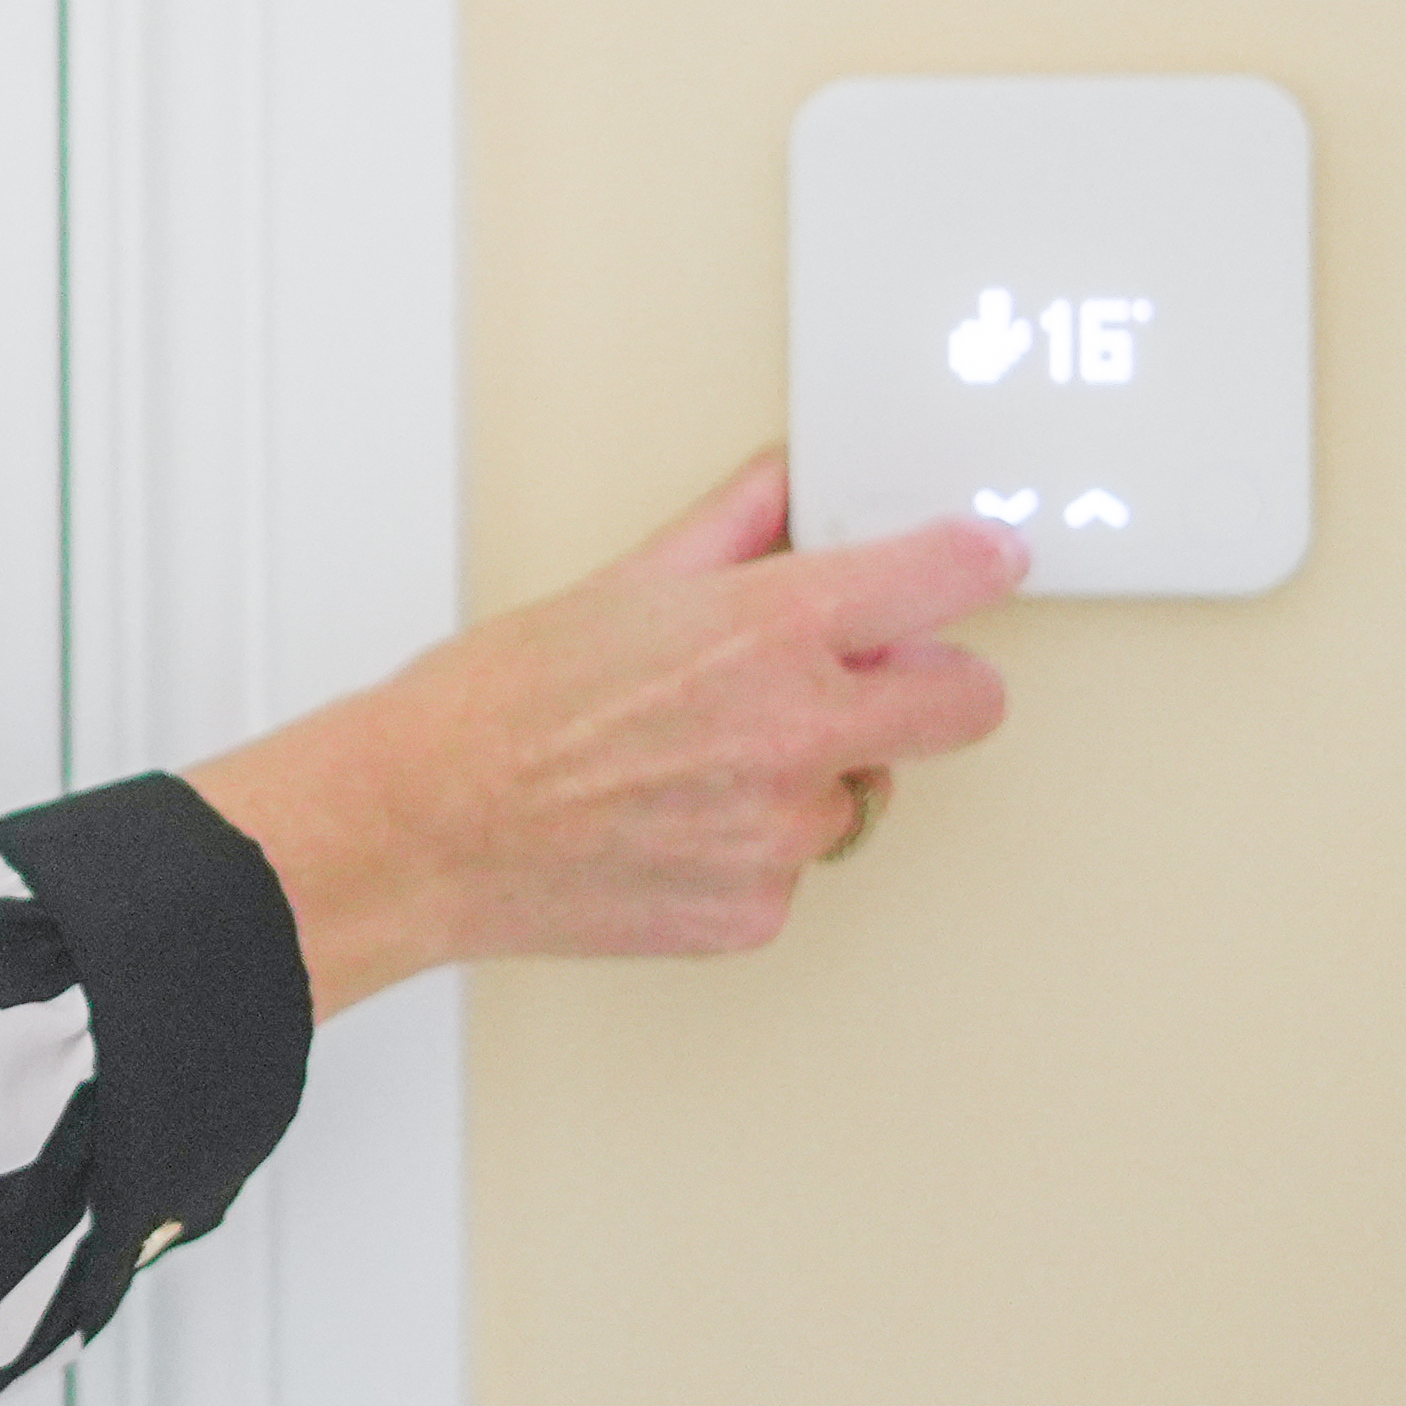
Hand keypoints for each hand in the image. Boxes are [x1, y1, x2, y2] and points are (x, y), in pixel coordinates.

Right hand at [183, 450, 1026, 1020]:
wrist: (417, 830)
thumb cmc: (488, 713)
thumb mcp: (616, 585)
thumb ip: (730, 535)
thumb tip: (785, 495)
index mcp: (768, 632)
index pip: (946, 579)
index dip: (976, 564)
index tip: (987, 559)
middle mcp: (797, 733)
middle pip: (968, 706)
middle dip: (928, 685)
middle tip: (858, 678)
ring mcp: (784, 833)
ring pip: (864, 794)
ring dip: (811, 775)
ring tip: (697, 761)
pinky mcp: (758, 910)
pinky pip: (796, 869)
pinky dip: (750, 847)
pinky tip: (670, 820)